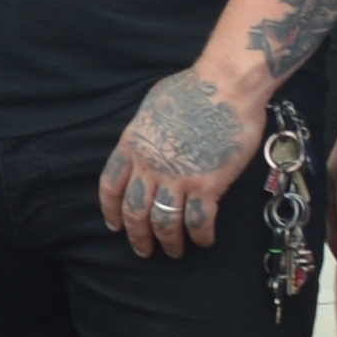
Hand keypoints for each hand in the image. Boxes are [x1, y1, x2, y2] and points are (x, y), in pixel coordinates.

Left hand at [99, 65, 259, 257]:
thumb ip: (144, 132)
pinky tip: (204, 241)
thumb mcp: (152, 107)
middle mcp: (150, 166)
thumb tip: (145, 145)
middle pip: (135, 212)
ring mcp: (177, 178)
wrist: (226, 85)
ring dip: (168, 242)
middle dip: (137, 236)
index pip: (111, 186)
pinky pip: (198, 221)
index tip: (114, 225)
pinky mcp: (207, 185)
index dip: (111, 210)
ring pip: (164, 223)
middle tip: (142, 250)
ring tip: (174, 251)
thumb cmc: (194, 87)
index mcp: (133, 144)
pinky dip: (201, 236)